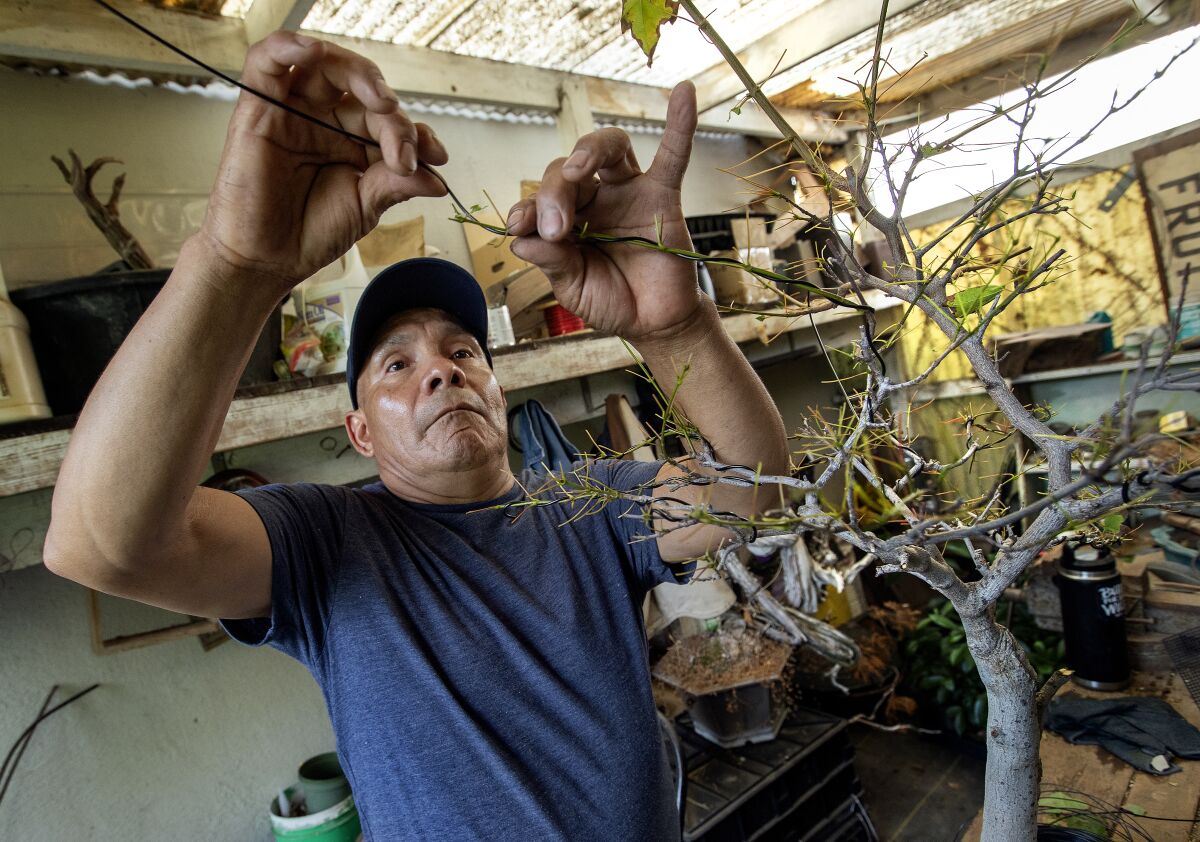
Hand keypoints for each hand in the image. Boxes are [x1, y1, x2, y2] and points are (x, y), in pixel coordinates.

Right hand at [199, 33, 447, 289]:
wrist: (267, 260)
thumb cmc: (310, 233)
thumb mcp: (366, 206)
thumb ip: (397, 184)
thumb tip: (438, 178)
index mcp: (353, 139)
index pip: (389, 119)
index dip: (415, 133)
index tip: (436, 158)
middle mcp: (324, 119)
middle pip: (364, 90)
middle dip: (393, 116)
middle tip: (406, 147)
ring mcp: (293, 110)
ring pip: (325, 64)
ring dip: (360, 74)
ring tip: (382, 103)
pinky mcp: (258, 107)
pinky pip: (267, 60)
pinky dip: (289, 46)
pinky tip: (313, 52)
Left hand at [506, 82, 701, 342]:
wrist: (653, 323)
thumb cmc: (611, 301)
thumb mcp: (573, 288)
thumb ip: (552, 262)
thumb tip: (521, 240)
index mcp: (565, 220)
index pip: (539, 200)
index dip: (528, 208)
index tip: (519, 226)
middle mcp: (593, 198)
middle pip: (567, 171)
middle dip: (554, 193)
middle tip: (556, 226)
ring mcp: (627, 192)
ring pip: (608, 149)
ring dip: (590, 149)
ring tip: (579, 166)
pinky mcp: (662, 196)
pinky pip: (672, 154)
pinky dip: (678, 123)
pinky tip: (683, 93)